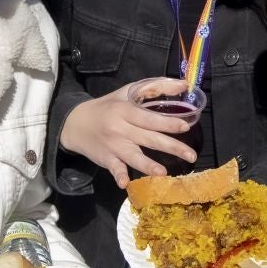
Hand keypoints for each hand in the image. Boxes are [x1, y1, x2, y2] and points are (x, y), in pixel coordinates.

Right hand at [60, 84, 198, 185]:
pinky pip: (114, 168)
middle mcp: (120, 128)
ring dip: (148, 165)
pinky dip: (119, 175)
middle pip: (148, 138)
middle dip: (171, 147)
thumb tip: (184, 85)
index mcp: (126, 110)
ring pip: (133, 156)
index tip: (185, 127)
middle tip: (191, 156)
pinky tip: (125, 182)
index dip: (167, 123)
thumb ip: (155, 87)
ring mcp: (113, 145)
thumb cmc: (108, 106)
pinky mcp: (106, 159)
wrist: (76, 123)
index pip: (149, 118)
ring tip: (163, 173)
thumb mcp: (127, 92)